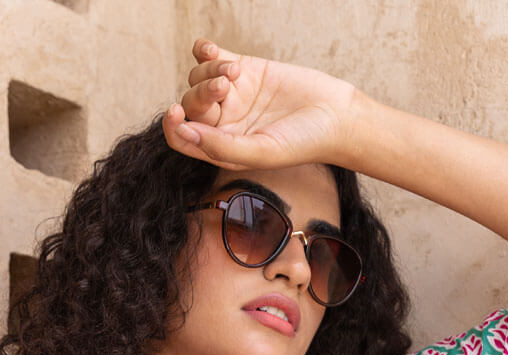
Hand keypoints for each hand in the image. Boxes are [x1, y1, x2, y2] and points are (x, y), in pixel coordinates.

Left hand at [163, 39, 357, 171]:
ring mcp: (233, 95)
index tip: (177, 112)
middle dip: (201, 93)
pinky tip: (214, 51)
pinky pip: (211, 56)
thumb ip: (221, 146)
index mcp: (223, 148)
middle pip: (191, 104)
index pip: (183, 138)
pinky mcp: (245, 69)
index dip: (173, 126)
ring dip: (210, 71)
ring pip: (198, 78)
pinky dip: (206, 51)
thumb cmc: (302, 142)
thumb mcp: (260, 151)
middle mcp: (224, 122)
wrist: (335, 115)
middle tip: (225, 88)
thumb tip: (185, 132)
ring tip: (236, 74)